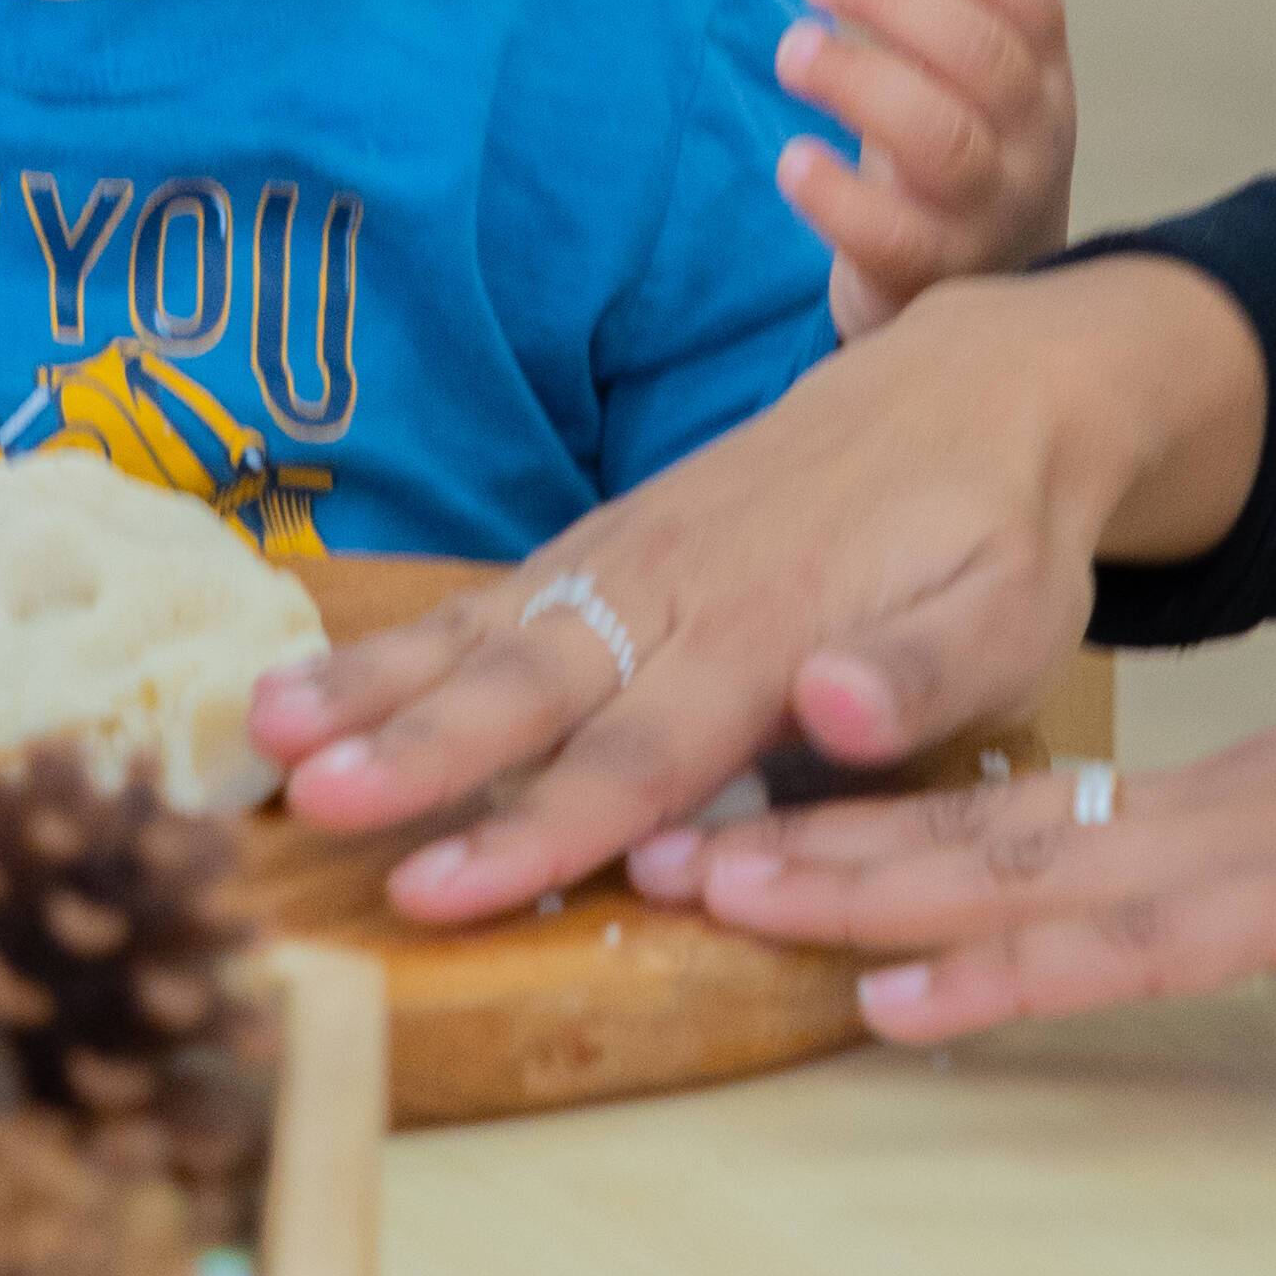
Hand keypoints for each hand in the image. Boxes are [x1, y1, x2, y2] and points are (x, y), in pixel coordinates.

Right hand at [259, 255, 1269, 921]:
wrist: (977, 385)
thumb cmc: (1000, 534)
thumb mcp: (1014, 611)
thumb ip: (927, 673)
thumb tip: (834, 711)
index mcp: (772, 629)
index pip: (641, 750)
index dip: (537, 828)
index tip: (436, 889)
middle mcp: (675, 589)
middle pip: (529, 687)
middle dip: (415, 754)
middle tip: (311, 805)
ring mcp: (626, 559)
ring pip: (481, 632)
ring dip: (369, 689)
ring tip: (260, 738)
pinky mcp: (604, 545)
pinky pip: (484, 599)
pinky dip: (389, 646)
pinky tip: (300, 692)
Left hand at [669, 593, 1275, 1048]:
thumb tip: (1262, 917)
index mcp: (1231, 808)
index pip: (1024, 819)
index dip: (881, 831)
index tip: (751, 839)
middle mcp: (1209, 814)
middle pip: (974, 832)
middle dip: (810, 851)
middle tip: (650, 856)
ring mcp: (1249, 848)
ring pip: (1011, 876)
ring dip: (853, 897)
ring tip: (709, 903)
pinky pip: (1126, 949)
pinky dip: (1004, 979)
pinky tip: (902, 1005)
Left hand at [770, 0, 1078, 337]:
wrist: (979, 308)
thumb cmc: (957, 158)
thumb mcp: (966, 71)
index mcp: (1044, 78)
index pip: (1032, 1)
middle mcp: (1033, 144)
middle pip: (983, 58)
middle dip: (896, 1)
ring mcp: (989, 215)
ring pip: (943, 140)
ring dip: (859, 81)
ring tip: (792, 51)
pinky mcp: (930, 277)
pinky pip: (890, 235)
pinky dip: (837, 196)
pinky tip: (792, 159)